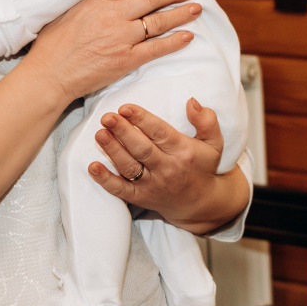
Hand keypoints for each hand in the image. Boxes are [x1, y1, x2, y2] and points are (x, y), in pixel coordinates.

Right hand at [20, 0, 199, 105]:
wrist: (49, 75)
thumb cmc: (53, 45)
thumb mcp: (67, 10)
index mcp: (96, 0)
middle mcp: (111, 16)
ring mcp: (120, 38)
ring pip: (158, 22)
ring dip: (180, 14)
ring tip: (196, 7)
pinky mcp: (125, 60)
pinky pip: (156, 49)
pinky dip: (174, 41)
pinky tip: (187, 36)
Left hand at [90, 100, 248, 234]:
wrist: (201, 204)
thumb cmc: (203, 167)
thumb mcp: (214, 143)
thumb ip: (206, 121)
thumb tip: (191, 101)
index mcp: (183, 152)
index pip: (160, 133)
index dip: (142, 119)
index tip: (125, 108)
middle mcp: (166, 168)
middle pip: (142, 149)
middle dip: (123, 132)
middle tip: (107, 117)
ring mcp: (152, 184)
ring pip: (129, 167)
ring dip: (112, 151)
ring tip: (99, 134)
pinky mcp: (140, 197)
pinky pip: (120, 190)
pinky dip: (105, 180)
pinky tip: (92, 167)